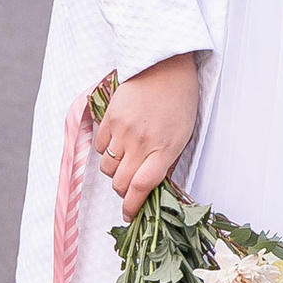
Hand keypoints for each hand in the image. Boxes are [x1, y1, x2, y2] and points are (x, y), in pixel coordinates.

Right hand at [94, 53, 201, 215]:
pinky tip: (119, 140)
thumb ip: (166, 162)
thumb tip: (151, 188)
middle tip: (130, 185)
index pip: (142, 187)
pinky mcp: (110, 118)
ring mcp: (123, 130)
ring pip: (107, 167)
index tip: (129, 216)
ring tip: (127, 158)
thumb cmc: (180, 102)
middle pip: (120, 182)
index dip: (132, 206)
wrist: (166, 66)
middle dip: (123, 191)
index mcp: (165, 149)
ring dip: (114, 170)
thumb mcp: (183, 136)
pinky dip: (106, 150)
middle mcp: (142, 142)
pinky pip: (99, 147)